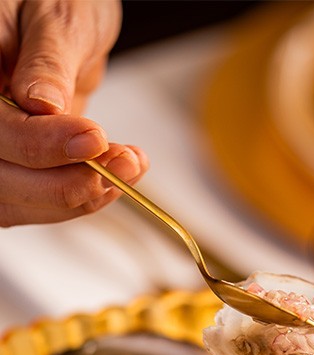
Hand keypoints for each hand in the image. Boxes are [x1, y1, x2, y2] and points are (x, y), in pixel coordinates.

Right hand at [0, 0, 148, 225]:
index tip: (93, 138)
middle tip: (122, 162)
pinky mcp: (18, 171)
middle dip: (66, 182)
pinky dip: (82, 199)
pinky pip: (40, 204)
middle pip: (1, 180)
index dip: (41, 144)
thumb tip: (41, 103)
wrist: (63, 25)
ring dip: (80, 196)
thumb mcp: (56, 16)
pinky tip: (116, 178)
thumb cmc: (55, 3)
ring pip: (19, 202)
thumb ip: (47, 61)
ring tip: (129, 166)